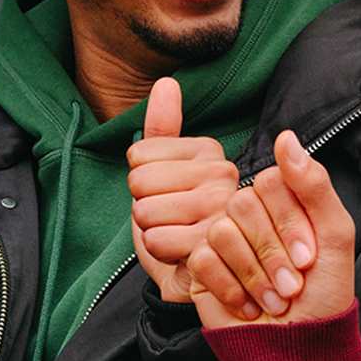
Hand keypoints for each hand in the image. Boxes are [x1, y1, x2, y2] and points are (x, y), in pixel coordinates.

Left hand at [126, 77, 240, 302]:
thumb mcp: (166, 173)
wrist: (202, 278)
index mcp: (210, 153)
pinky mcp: (214, 243)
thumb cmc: (182, 225)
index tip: (169, 195)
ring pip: (145, 212)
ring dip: (150, 232)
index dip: (141, 182)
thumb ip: (163, 130)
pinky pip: (156, 240)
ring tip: (176, 237)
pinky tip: (180, 255)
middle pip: (139, 181)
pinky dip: (160, 253)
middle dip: (143, 208)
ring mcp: (222, 209)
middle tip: (171, 220)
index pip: (137, 155)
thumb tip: (167, 82)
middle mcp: (223, 175)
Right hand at [186, 130, 355, 330]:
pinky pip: (203, 258)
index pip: (271, 181)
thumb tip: (286, 136)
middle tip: (292, 286)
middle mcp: (250, 214)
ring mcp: (222, 238)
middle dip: (272, 253)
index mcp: (283, 200)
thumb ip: (314, 185)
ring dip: (254, 275)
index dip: (289, 221)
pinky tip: (249, 308)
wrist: (298, 350)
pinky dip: (231, 288)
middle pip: (243, 204)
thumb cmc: (323, 295)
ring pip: (221, 230)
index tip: (309, 258)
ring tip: (274, 302)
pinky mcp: (201, 266)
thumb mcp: (335, 236)